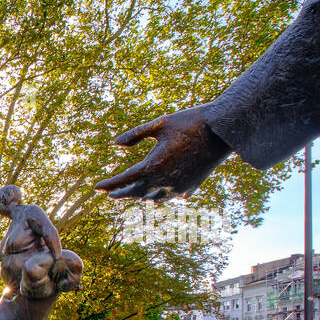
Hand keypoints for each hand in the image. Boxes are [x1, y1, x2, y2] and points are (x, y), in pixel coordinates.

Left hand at [95, 104, 231, 200]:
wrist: (224, 130)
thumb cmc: (191, 122)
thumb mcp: (160, 124)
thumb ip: (136, 135)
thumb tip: (115, 143)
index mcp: (152, 166)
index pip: (123, 180)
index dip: (108, 184)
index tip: (96, 187)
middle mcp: (163, 181)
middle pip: (135, 193)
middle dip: (121, 193)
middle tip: (110, 193)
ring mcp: (177, 188)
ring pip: (152, 198)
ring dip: (141, 195)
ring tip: (134, 193)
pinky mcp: (190, 188)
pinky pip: (170, 197)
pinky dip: (161, 195)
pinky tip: (158, 194)